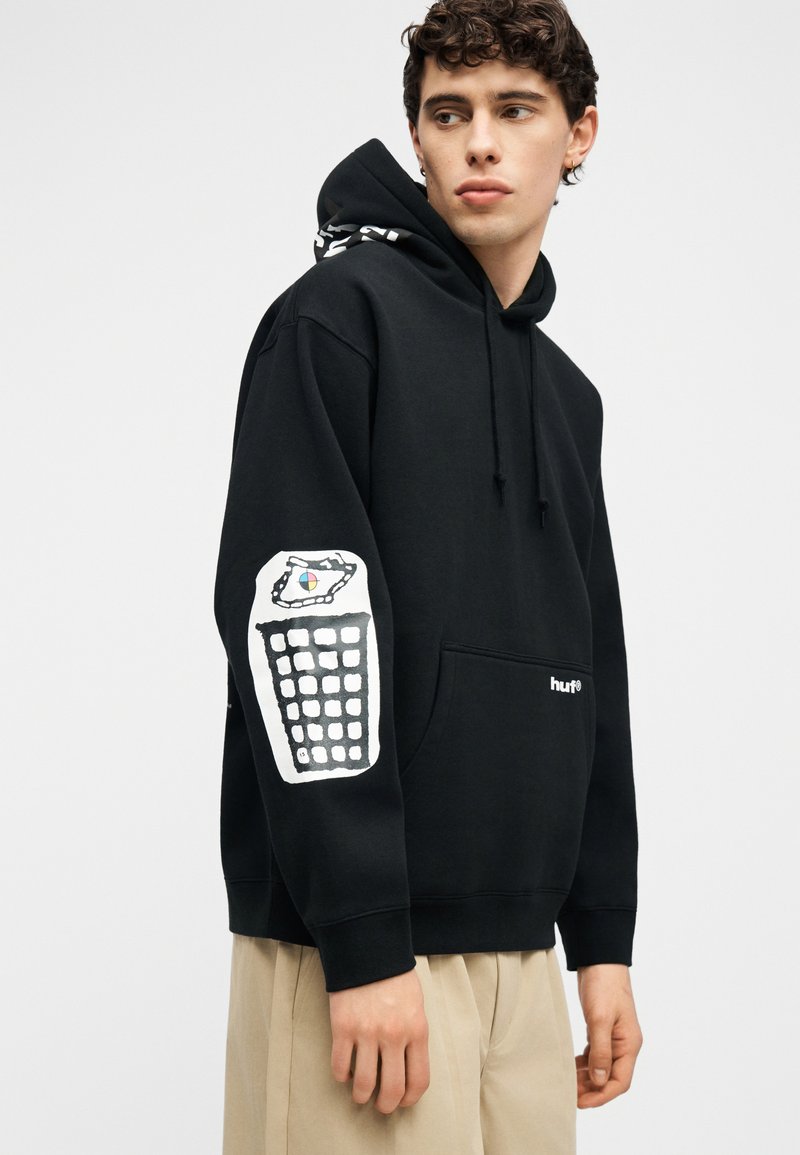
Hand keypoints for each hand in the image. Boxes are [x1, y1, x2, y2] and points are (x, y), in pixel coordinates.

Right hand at [329, 965, 429, 1113]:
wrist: (368, 950)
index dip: (410, 1099)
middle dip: (386, 1105)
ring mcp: (367, 1032)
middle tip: (381, 1106)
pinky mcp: (343, 1028)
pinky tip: (345, 1072)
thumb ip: (414, 1035)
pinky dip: (342, 1075)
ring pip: (364, 1084)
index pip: (419, 1080)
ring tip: (360, 1094)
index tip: (403, 1102)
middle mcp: (394, 1035)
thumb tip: (408, 1067)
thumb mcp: (416, 1005)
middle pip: (392, 1089)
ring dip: (361, 1096)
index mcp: (417, 1030)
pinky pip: (341, 1066)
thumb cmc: (394, 977)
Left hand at [574, 963, 642, 1107]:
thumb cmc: (604, 986)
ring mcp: (613, 1036)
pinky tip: (571, 1067)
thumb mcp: (600, 1019)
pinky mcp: (602, 1029)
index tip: (582, 1103)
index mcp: (629, 1044)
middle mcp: (624, 1044)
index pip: (620, 1081)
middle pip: (610, 1077)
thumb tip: (599, 1081)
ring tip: (567, 1084)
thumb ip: (600, 1051)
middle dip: (592, 1090)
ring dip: (586, 1078)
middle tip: (569, 1096)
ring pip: (601, 1067)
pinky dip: (584, 1063)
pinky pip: (594, 1054)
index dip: (602, 1095)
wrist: (600, 959)